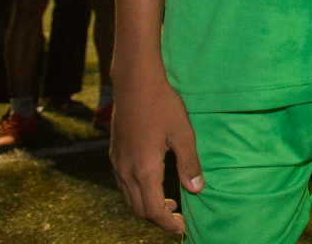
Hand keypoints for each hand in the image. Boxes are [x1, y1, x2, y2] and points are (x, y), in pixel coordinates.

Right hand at [110, 69, 202, 234]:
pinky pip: (123, 184)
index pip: (152, 210)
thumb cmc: (162, 105)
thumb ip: (189, 163)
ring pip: (129, 198)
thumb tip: (197, 190)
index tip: (182, 227)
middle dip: (157, 218)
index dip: (167, 223)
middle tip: (178, 218)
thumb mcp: (183, 133)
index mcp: (144, 170)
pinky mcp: (115, 154)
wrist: (135, 84)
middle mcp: (125, 171)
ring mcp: (117, 163)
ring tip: (169, 204)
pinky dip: (138, 193)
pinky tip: (153, 183)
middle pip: (138, 209)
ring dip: (147, 206)